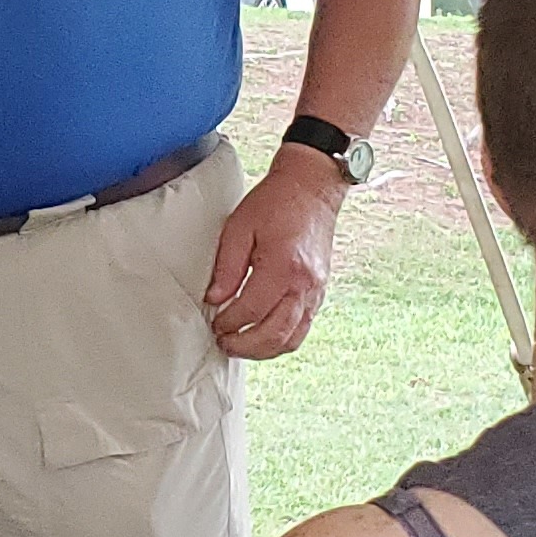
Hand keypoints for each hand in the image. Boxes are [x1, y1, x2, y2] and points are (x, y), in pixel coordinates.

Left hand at [203, 153, 345, 359]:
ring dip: (264, 350)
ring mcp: (316, 291)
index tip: (214, 323)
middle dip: (245, 345)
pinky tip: (263, 335)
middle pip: (274, 334)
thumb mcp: (239, 227)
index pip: (251, 310)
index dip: (229, 322)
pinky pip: (303, 329)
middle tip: (223, 342)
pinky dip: (282, 340)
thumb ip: (227, 267)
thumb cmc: (275, 201)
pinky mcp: (320, 292)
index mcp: (283, 266)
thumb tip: (215, 299)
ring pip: (292, 339)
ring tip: (241, 345)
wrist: (311, 186)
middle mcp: (304, 284)